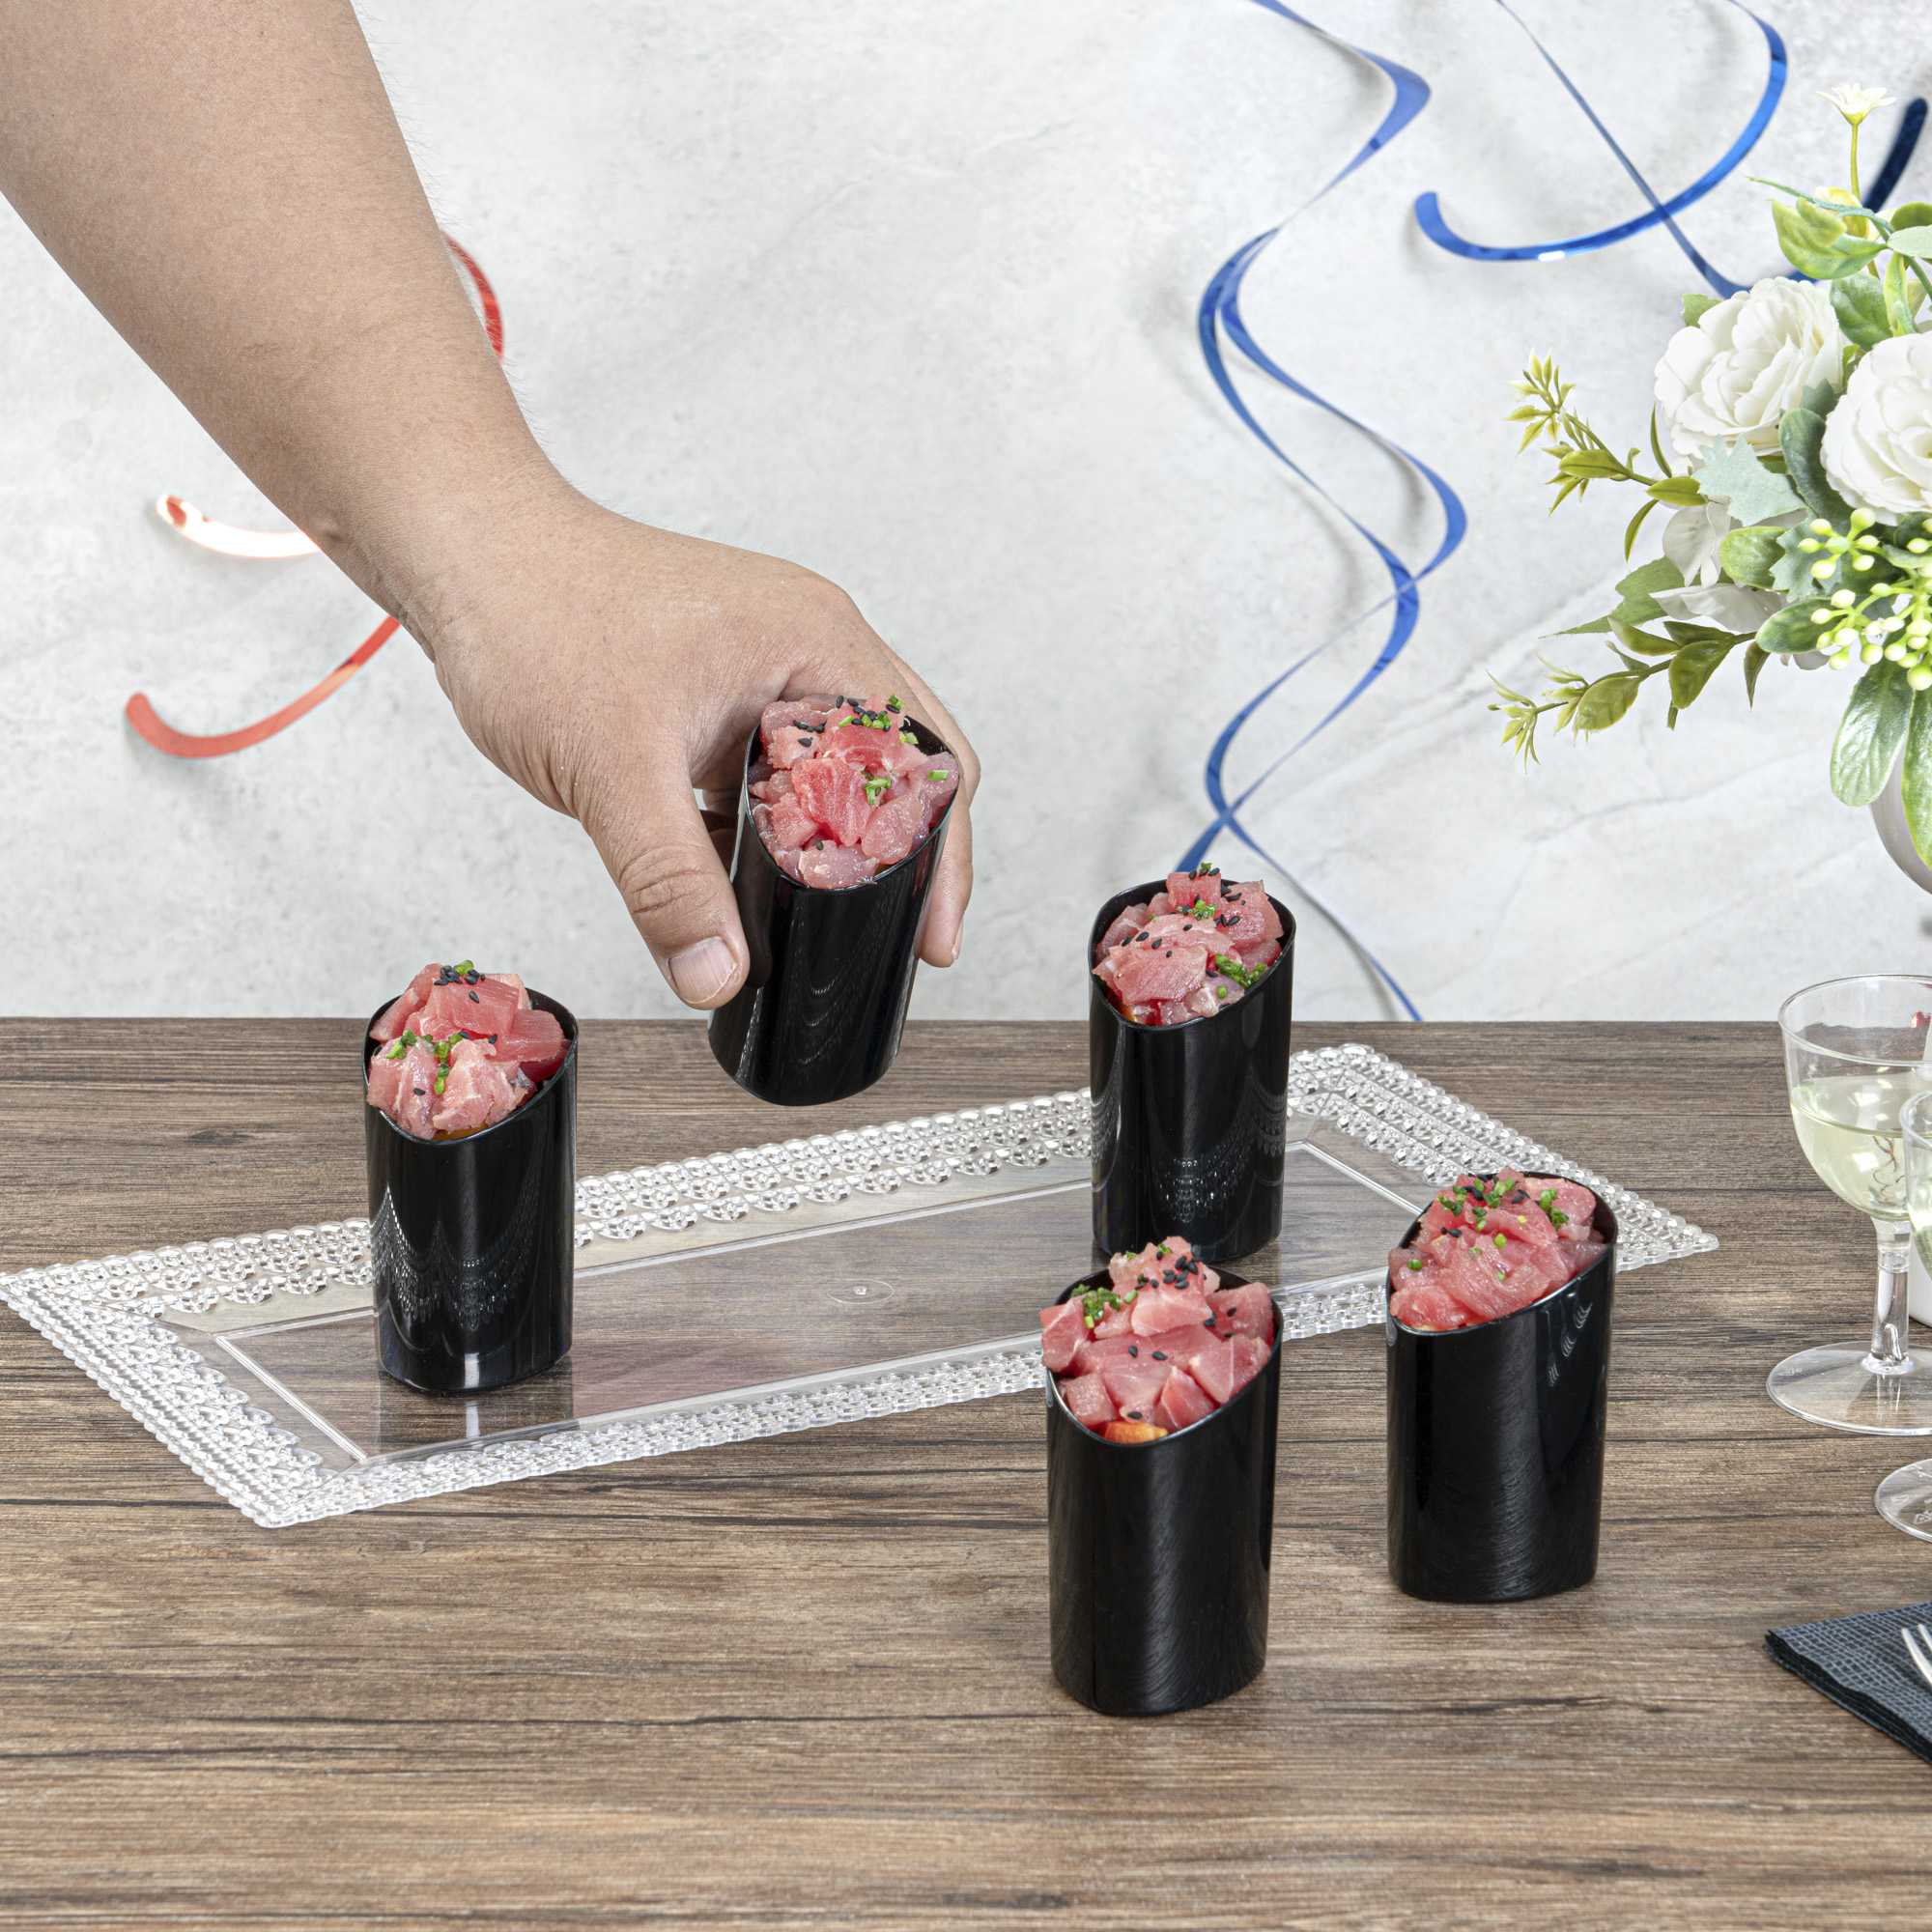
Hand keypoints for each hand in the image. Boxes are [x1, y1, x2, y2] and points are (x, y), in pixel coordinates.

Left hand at [413, 478, 978, 1008]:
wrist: (463, 555)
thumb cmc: (538, 616)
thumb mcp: (615, 771)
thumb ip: (670, 885)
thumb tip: (717, 977)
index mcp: (815, 643)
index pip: (923, 759)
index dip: (938, 857)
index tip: (932, 937)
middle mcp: (806, 648)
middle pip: (899, 768)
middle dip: (904, 858)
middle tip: (903, 940)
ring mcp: (762, 670)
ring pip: (833, 776)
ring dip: (836, 845)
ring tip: (839, 924)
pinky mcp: (717, 695)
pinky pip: (772, 776)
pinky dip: (777, 832)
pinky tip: (756, 888)